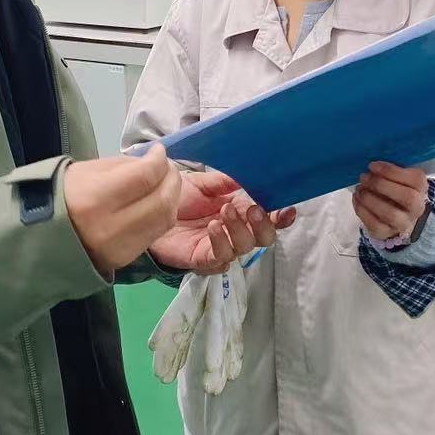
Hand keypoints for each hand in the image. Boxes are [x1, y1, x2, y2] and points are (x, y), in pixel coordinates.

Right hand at [65, 144, 184, 275]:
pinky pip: (156, 234)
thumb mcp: (87, 171)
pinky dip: (163, 215)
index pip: (144, 176)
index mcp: (95, 198)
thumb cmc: (64, 196)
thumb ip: (124, 166)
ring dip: (173, 197)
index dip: (159, 160)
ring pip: (164, 219)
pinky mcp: (126, 259)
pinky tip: (158, 203)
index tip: (159, 151)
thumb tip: (153, 163)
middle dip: (171, 178)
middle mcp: (111, 226)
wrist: (42, 236)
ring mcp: (120, 247)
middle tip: (168, 167)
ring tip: (166, 183)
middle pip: (160, 200)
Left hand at [149, 169, 296, 275]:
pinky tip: (213, 227)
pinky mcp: (202, 259)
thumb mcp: (203, 182)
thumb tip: (249, 176)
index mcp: (240, 211)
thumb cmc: (177, 197)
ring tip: (224, 212)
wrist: (147, 209)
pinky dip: (221, 242)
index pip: (268, 217)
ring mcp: (220, 247)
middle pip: (264, 238)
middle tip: (253, 208)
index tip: (287, 209)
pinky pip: (220, 257)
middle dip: (264, 225)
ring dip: (239, 229)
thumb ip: (225, 181)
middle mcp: (235, 231)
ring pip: (244, 248)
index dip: (281, 216)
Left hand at [353, 161, 428, 242]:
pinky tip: (357, 198)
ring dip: (370, 198)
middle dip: (381, 185)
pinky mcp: (386, 233)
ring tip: (359, 188)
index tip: (372, 165)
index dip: (392, 171)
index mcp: (421, 188)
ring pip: (390, 213)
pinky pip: (374, 224)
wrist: (397, 217)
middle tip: (364, 177)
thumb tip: (372, 166)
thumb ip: (390, 170)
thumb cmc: (395, 190)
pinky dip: (362, 209)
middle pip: (406, 197)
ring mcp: (403, 223)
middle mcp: (416, 208)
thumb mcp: (399, 178)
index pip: (415, 179)